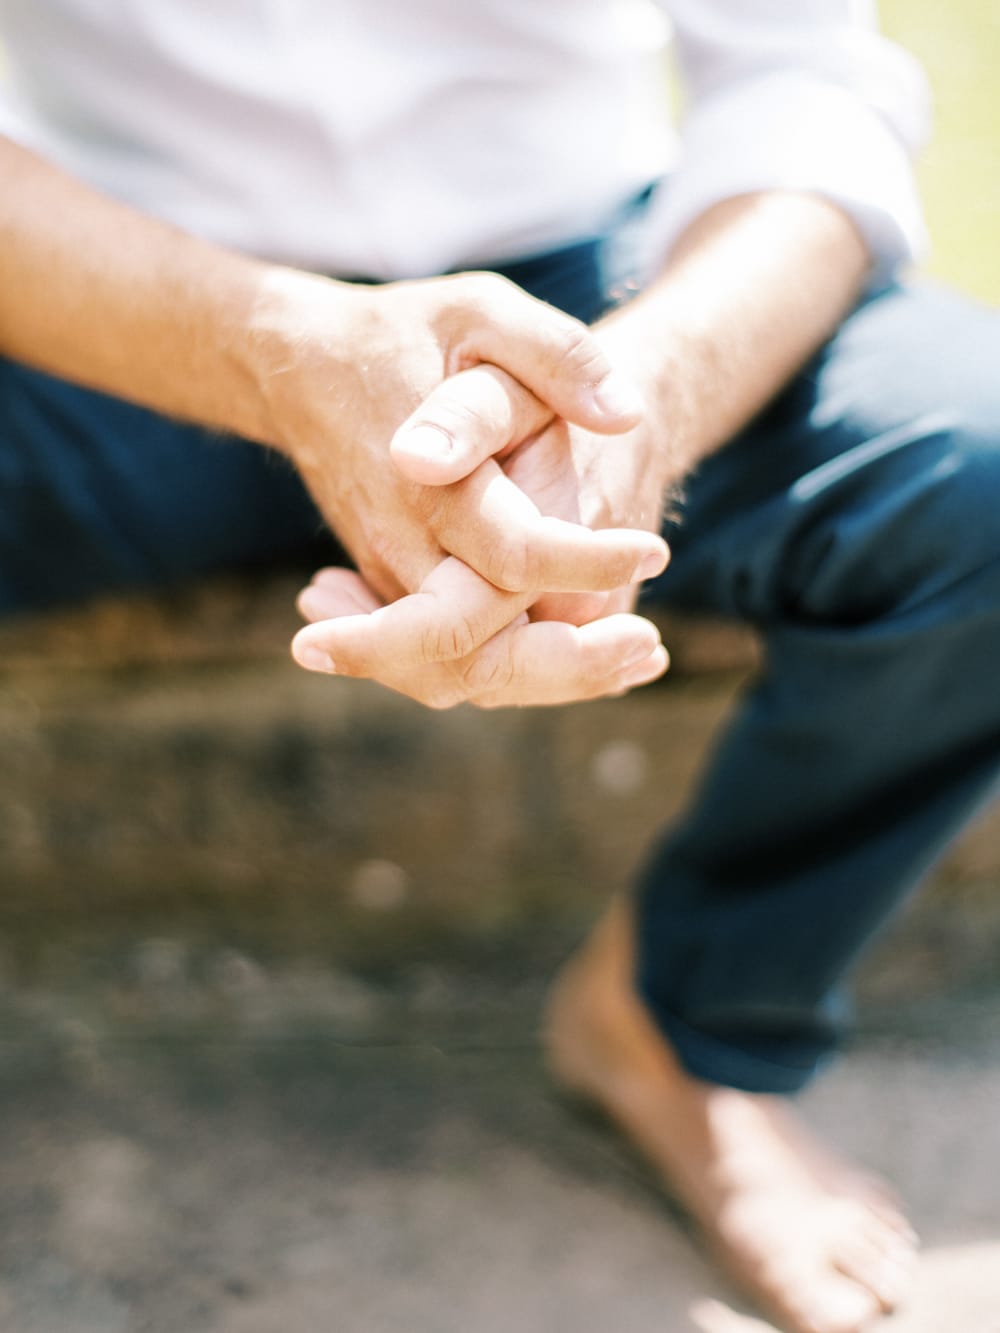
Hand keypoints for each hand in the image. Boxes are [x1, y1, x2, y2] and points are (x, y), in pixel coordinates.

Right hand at [250, 267, 667, 658]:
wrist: (302, 366)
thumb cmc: (404, 335)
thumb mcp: (483, 311)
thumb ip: (555, 354)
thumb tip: (625, 414)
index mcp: (425, 481)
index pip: (513, 553)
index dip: (588, 561)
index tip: (653, 547)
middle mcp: (400, 545)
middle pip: (475, 646)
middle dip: (569, 663)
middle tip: (649, 647)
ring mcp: (388, 577)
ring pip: (456, 673)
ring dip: (549, 682)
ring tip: (637, 660)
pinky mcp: (390, 591)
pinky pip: (444, 664)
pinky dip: (516, 677)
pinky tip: (592, 662)